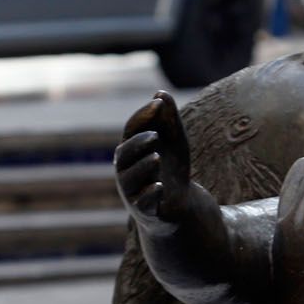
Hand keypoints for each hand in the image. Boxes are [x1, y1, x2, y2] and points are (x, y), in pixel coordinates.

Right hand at [113, 92, 196, 238]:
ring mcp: (133, 191)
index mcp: (131, 150)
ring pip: (129, 179)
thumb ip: (168, 118)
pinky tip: (159, 186)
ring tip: (156, 158)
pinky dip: (149, 194)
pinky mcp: (145, 211)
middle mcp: (126, 170)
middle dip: (137, 143)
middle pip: (124, 154)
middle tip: (155, 136)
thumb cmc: (172, 169)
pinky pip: (142, 203)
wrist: (180, 205)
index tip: (159, 103)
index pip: (131, 129)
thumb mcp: (175, 142)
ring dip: (142, 167)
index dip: (143, 115)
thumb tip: (160, 93)